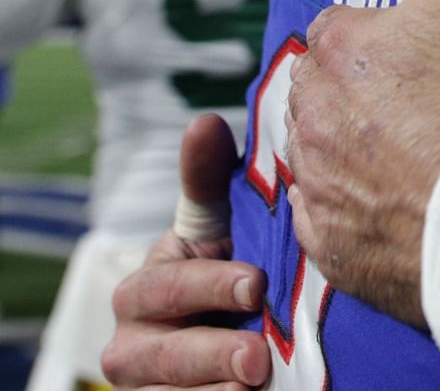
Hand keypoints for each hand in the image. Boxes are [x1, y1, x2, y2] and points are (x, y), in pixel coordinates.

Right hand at [102, 114, 269, 388]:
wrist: (246, 337)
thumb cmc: (228, 268)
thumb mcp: (222, 227)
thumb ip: (209, 180)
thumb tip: (203, 121)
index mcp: (147, 287)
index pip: (164, 286)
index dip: (206, 285)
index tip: (255, 283)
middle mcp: (135, 339)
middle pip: (159, 352)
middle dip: (208, 351)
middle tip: (258, 354)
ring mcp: (148, 383)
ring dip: (212, 387)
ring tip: (257, 377)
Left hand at [283, 0, 439, 329]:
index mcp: (335, 47)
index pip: (349, 28)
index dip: (399, 38)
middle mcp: (307, 118)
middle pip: (333, 94)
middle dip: (374, 97)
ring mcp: (320, 191)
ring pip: (332, 157)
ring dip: (369, 155)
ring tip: (437, 160)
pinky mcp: (338, 253)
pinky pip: (344, 224)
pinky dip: (373, 215)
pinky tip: (423, 207)